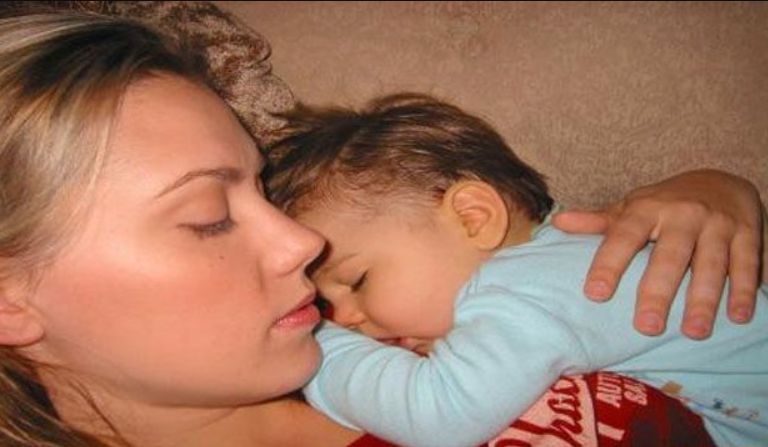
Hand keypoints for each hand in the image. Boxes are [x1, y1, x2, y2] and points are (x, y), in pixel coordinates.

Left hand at [552, 169, 763, 339]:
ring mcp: (717, 224)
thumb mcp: (631, 207)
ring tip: (693, 332)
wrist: (720, 179)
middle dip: (658, 292)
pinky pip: (746, 264)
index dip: (609, 264)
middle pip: (669, 257)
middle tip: (647, 326)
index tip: (595, 294)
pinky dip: (744, 290)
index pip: (623, 236)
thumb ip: (598, 221)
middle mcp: (682, 214)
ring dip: (703, 299)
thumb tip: (558, 223)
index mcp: (647, 208)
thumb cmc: (664, 203)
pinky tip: (739, 317)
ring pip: (710, 264)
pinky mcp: (747, 233)